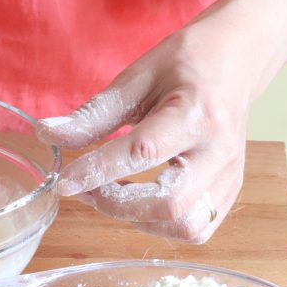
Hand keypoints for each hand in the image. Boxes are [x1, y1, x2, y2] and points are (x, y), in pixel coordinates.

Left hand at [37, 1, 277, 243]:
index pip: (143, 153)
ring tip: (114, 194)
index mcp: (197, 113)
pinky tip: (140, 201)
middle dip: (117, 204)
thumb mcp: (137, 77)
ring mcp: (230, 175)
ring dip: (139, 219)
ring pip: (185, 225)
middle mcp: (220, 151)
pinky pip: (195, 228)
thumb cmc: (186, 63)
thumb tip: (48, 135)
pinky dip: (160, 224)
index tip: (63, 182)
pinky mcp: (231, 190)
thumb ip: (94, 114)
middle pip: (170, 203)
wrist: (238, 58)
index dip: (98, 172)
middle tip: (88, 188)